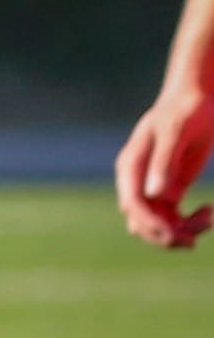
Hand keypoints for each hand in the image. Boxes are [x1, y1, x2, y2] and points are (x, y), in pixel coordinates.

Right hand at [121, 84, 213, 251]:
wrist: (197, 98)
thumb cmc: (185, 111)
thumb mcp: (176, 134)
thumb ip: (163, 163)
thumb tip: (154, 195)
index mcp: (131, 166)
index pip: (132, 204)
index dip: (150, 223)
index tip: (176, 235)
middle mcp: (137, 180)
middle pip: (140, 221)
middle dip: (164, 234)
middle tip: (194, 238)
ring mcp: (152, 186)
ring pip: (157, 224)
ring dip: (179, 231)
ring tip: (207, 219)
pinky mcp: (169, 189)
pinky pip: (172, 218)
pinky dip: (188, 223)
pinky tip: (208, 212)